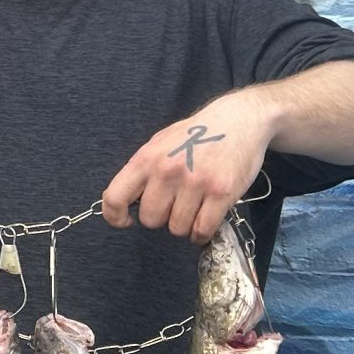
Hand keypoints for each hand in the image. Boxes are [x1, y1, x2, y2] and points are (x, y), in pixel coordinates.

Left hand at [101, 89, 272, 242]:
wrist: (238, 120)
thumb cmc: (196, 134)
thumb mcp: (159, 143)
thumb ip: (142, 171)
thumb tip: (123, 201)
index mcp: (146, 158)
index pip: (114, 198)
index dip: (115, 217)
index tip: (126, 221)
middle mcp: (167, 171)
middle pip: (150, 219)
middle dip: (161, 217)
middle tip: (174, 204)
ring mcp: (195, 183)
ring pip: (177, 228)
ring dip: (184, 224)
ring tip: (193, 207)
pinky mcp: (221, 193)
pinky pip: (202, 230)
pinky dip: (201, 233)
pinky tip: (204, 220)